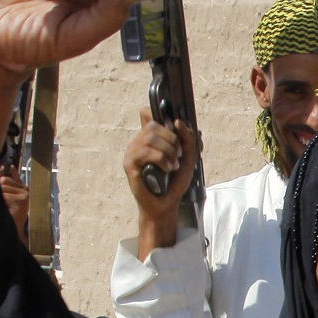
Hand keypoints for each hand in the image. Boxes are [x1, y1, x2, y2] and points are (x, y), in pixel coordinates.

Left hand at [0, 167, 30, 247]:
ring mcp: (25, 194)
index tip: (0, 170)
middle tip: (0, 201)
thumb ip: (4, 185)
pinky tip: (5, 209)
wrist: (11, 231)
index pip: (12, 172)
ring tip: (2, 206)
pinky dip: (1, 202)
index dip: (4, 172)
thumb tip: (2, 169)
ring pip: (3, 186)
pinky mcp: (23, 199)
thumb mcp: (4, 198)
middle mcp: (25, 189)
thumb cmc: (6, 216)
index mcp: (21, 188)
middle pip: (4, 179)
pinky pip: (5, 194)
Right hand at [126, 108, 197, 255]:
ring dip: (168, 150)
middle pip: (154, 124)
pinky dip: (161, 158)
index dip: (159, 114)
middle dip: (172, 138)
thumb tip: (178, 122)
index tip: (174, 126)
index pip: (146, 113)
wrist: (167, 204)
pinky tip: (167, 169)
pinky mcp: (129, 164)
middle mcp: (138, 142)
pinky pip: (145, 151)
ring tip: (173, 165)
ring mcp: (132, 152)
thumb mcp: (189, 156)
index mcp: (150, 137)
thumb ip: (188, 137)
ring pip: (150, 136)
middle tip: (178, 155)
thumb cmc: (175, 180)